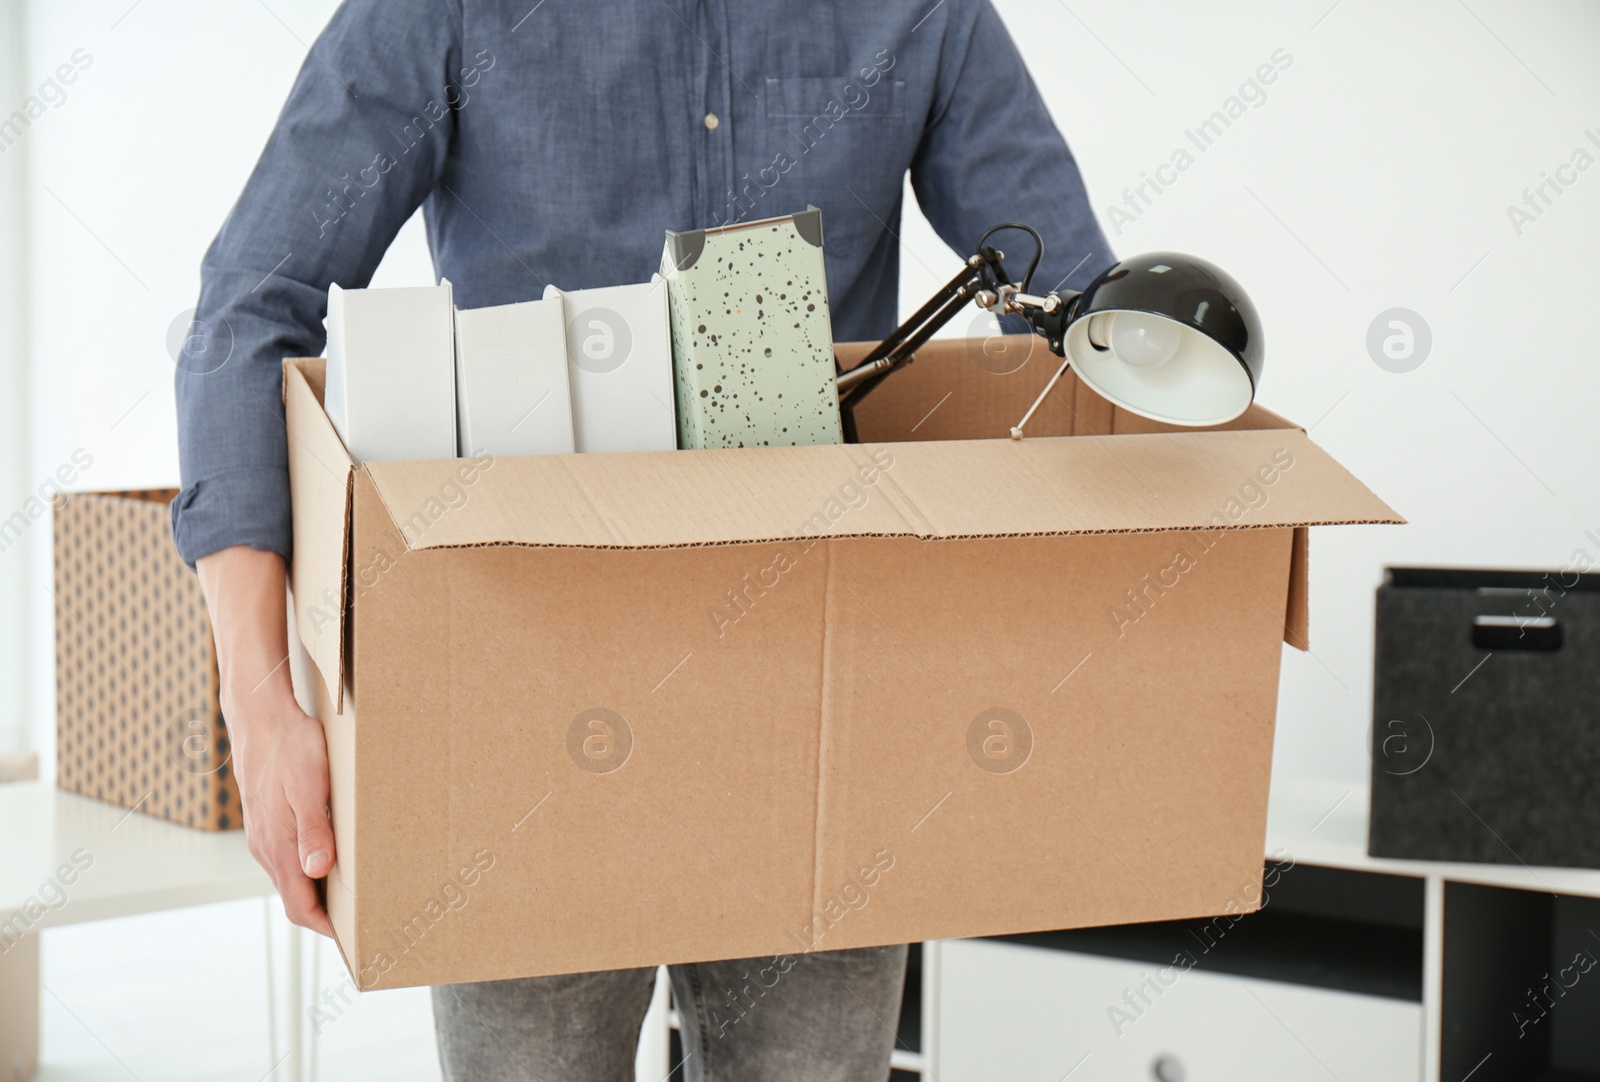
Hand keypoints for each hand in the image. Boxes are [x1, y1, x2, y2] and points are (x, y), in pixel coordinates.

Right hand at [230, 693, 335, 935]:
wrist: (261, 717)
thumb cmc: (290, 747)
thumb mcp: (308, 787)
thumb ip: (312, 830)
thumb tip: (318, 870)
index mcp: (277, 846)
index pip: (300, 906)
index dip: (325, 927)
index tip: (353, 938)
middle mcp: (266, 847)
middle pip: (295, 897)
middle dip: (324, 915)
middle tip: (360, 922)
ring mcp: (263, 834)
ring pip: (290, 877)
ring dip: (317, 891)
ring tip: (352, 894)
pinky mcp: (266, 820)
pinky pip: (286, 856)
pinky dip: (308, 868)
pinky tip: (331, 856)